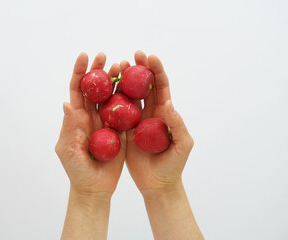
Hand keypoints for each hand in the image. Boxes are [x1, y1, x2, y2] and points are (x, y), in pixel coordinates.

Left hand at [55, 52, 125, 197]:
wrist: (95, 187)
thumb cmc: (77, 171)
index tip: (84, 56)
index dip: (79, 72)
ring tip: (123, 65)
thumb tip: (66, 103)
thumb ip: (69, 127)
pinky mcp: (121, 129)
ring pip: (112, 95)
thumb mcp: (68, 150)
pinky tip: (136, 85)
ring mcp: (107, 121)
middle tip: (105, 56)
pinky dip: (130, 97)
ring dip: (116, 80)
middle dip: (98, 70)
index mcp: (76, 118)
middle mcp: (91, 116)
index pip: (76, 90)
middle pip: (95, 88)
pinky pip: (126, 111)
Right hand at [121, 51, 194, 194]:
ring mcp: (136, 120)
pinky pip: (117, 112)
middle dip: (139, 69)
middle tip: (132, 55)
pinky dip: (112, 100)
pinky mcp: (124, 130)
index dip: (156, 71)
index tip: (149, 57)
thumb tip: (169, 103)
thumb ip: (178, 125)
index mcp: (165, 112)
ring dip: (124, 80)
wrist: (157, 183)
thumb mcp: (182, 145)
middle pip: (144, 86)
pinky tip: (104, 89)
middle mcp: (150, 112)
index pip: (162, 87)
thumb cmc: (174, 165)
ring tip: (117, 66)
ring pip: (129, 96)